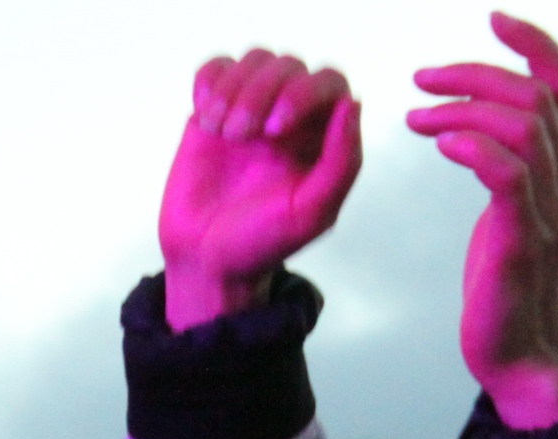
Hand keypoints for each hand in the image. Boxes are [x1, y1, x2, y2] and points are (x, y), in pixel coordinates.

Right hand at [159, 51, 362, 329]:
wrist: (205, 260)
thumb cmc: (262, 243)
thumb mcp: (312, 213)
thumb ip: (343, 162)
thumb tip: (353, 104)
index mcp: (322, 137)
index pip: (329, 82)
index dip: (303, 92)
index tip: (274, 130)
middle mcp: (291, 116)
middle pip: (288, 65)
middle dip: (260, 92)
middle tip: (240, 137)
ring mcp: (251, 110)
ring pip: (254, 60)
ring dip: (234, 89)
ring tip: (221, 133)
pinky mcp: (213, 110)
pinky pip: (215, 68)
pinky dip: (208, 83)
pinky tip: (205, 119)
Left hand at [409, 12, 557, 428]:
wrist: (518, 358)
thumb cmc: (506, 287)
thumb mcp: (509, 213)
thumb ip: (508, 167)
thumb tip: (474, 128)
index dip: (536, 44)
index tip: (492, 20)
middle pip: (535, 96)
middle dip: (476, 73)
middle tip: (421, 79)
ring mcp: (547, 211)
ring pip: (521, 127)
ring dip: (462, 109)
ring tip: (416, 117)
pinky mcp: (521, 242)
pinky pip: (508, 175)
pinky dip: (474, 147)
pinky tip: (439, 144)